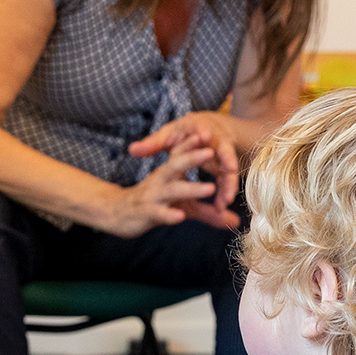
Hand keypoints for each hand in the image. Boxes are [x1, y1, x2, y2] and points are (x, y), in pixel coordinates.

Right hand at [103, 149, 240, 236]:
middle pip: (177, 164)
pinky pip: (158, 212)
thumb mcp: (186, 207)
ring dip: (191, 188)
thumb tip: (236, 221)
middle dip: (193, 156)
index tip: (209, 133)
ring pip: (173, 189)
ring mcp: (154, 196)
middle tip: (211, 150)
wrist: (119, 213)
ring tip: (209, 188)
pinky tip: (179, 217)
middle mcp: (161, 180)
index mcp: (170, 171)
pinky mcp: (147, 212)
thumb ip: (211, 213)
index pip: (182, 153)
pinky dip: (168, 214)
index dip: (195, 143)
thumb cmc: (156, 203)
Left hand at [130, 111, 240, 220]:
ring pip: (230, 170)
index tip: (205, 136)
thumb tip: (132, 150)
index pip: (202, 132)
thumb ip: (152, 145)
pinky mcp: (226, 168)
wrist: (209, 128)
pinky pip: (228, 182)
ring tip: (225, 202)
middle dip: (228, 161)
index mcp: (199, 129)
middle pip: (224, 151)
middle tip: (230, 170)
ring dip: (228, 185)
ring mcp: (224, 155)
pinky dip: (225, 193)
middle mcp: (216, 141)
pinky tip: (222, 207)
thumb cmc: (185, 132)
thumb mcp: (170, 136)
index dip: (204, 135)